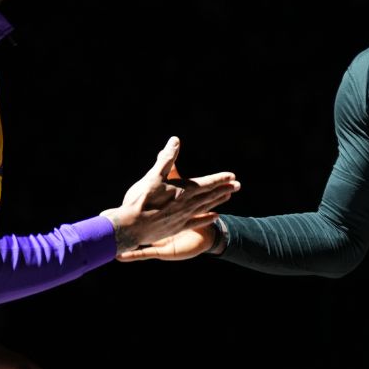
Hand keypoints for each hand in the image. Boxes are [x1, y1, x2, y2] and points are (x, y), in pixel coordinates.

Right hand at [104, 137, 238, 254]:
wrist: (130, 227)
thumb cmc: (140, 200)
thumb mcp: (153, 176)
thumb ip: (167, 159)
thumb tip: (175, 140)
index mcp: (183, 190)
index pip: (207, 183)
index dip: (220, 179)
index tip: (232, 176)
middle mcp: (187, 204)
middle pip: (210, 195)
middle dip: (224, 189)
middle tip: (238, 185)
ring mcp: (183, 217)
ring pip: (205, 207)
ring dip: (218, 201)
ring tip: (228, 196)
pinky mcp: (177, 228)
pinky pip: (197, 222)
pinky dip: (207, 219)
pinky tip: (215, 217)